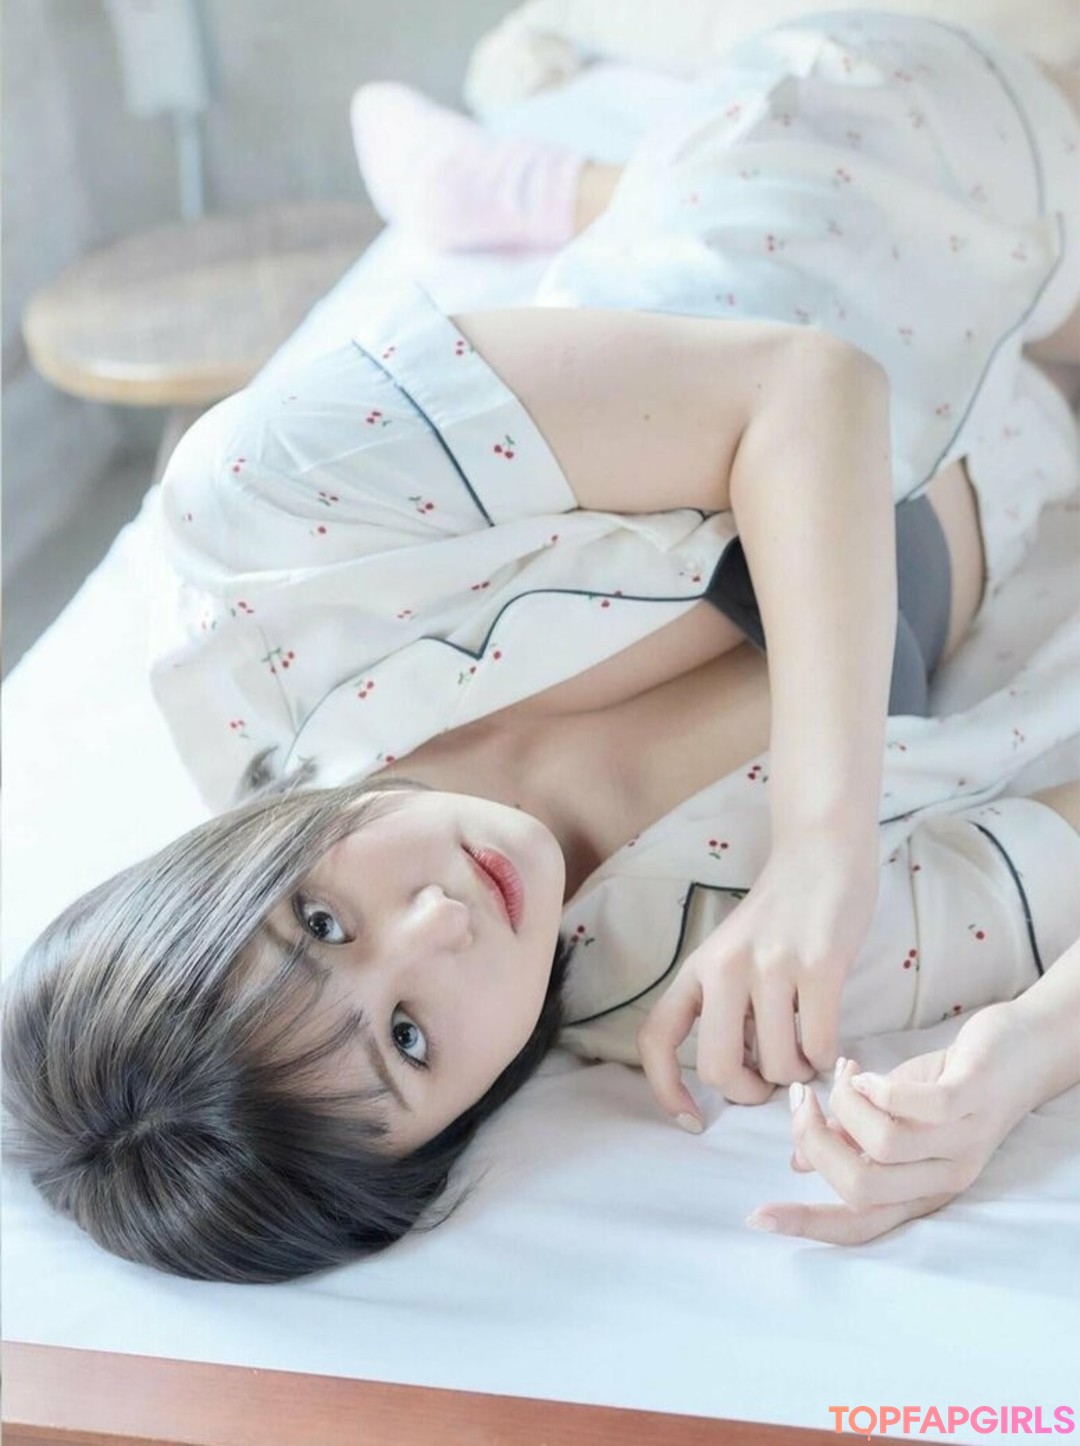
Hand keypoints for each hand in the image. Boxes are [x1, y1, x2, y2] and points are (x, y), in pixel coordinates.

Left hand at [637, 837, 878, 1117]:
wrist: (820, 852)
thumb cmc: (780, 915)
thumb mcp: (734, 956)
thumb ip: (730, 1008)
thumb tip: (743, 1077)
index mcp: (698, 969)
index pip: (657, 1039)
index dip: (666, 1090)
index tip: (694, 1118)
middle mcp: (725, 968)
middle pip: (720, 1067)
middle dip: (751, 1092)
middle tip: (772, 1081)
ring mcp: (772, 964)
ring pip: (779, 1064)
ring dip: (800, 1073)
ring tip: (809, 1051)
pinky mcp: (820, 962)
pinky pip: (820, 1043)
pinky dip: (829, 1056)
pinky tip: (831, 1039)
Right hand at [748, 1002, 1037, 1242]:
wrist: (1026, 1049)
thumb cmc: (954, 1082)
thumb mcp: (896, 1117)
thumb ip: (851, 1140)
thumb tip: (798, 1163)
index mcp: (921, 1190)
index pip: (861, 1225)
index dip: (809, 1223)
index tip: (759, 1216)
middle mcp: (943, 1177)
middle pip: (861, 1187)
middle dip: (814, 1142)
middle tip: (802, 1102)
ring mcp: (962, 1141)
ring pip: (882, 1144)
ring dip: (843, 1103)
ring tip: (844, 1076)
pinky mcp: (972, 1099)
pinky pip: (916, 1107)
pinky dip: (876, 1087)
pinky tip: (864, 1069)